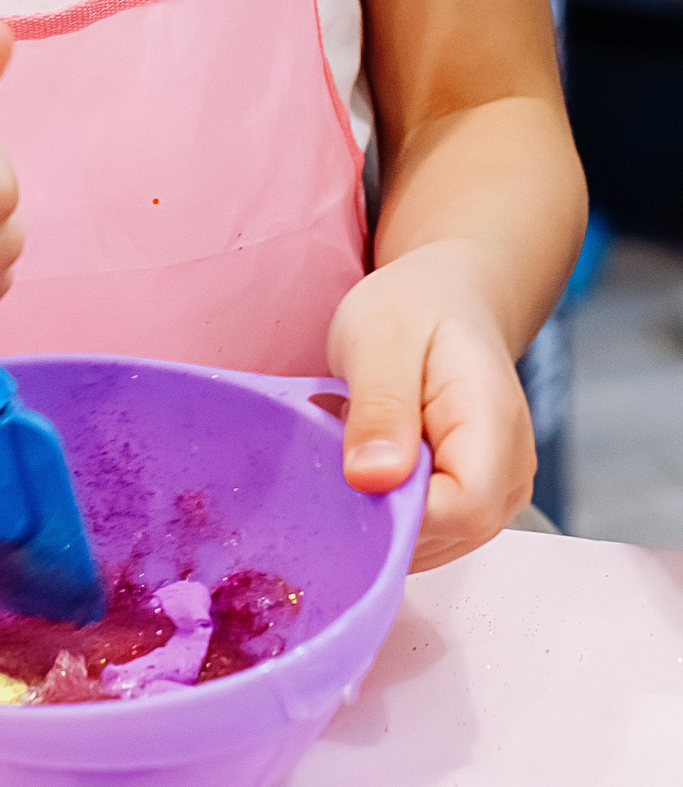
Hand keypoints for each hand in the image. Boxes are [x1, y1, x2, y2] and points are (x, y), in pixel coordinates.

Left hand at [330, 241, 534, 569]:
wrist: (444, 303)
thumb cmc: (412, 312)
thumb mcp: (380, 341)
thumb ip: (381, 408)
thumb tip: (373, 479)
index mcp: (494, 432)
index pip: (459, 510)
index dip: (395, 509)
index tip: (344, 470)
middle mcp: (508, 478)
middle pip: (442, 537)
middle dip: (375, 507)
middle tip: (338, 441)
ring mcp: (492, 498)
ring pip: (426, 543)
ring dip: (373, 507)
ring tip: (354, 441)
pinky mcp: (468, 503)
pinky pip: (420, 532)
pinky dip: (381, 507)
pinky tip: (366, 460)